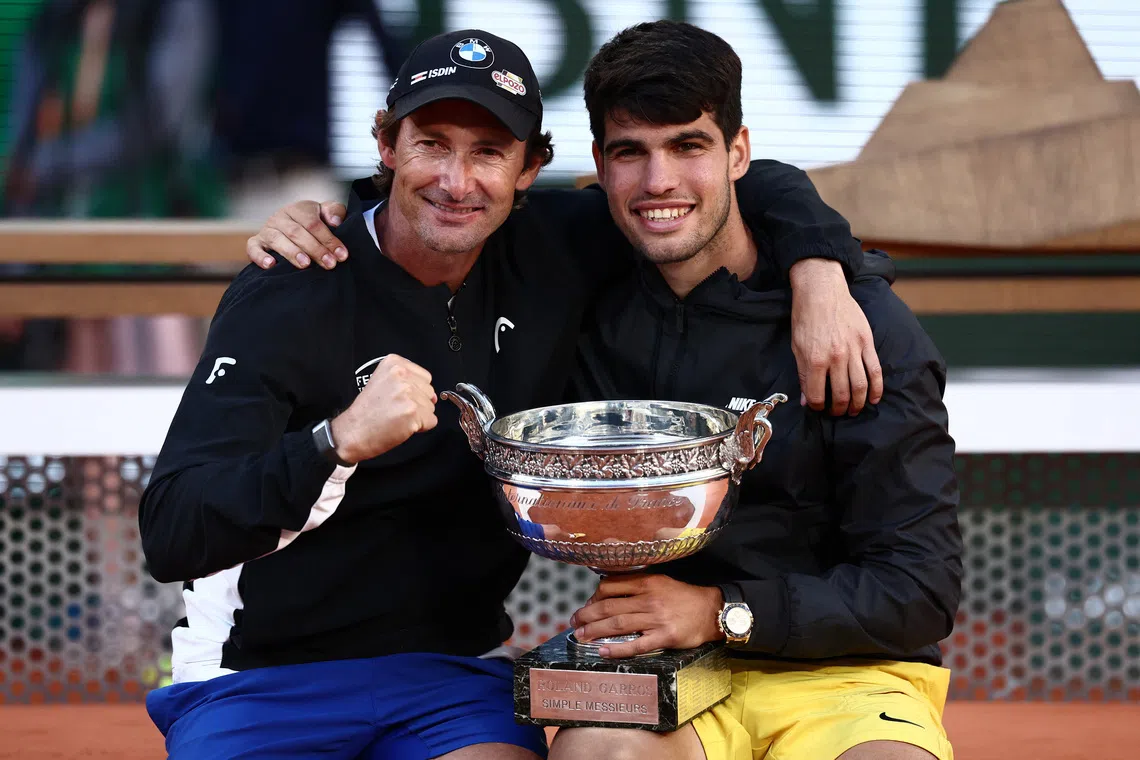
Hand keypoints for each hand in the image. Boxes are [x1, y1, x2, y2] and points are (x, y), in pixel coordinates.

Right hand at [246, 200, 348, 269]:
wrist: (293, 226)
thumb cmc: (314, 222)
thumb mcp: (326, 214)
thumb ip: (334, 212)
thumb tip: (335, 221)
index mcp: (298, 209)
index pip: (313, 223)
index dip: (328, 239)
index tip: (341, 255)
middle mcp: (280, 217)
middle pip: (297, 232)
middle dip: (315, 249)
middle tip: (329, 264)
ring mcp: (267, 230)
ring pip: (277, 239)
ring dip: (292, 252)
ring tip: (305, 264)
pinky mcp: (256, 242)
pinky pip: (253, 248)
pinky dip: (260, 256)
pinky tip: (271, 265)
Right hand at [329, 355, 436, 463]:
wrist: (353, 432)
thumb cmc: (366, 412)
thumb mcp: (383, 382)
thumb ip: (408, 381)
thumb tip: (434, 395)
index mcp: (394, 363)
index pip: (425, 377)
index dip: (415, 391)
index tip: (398, 398)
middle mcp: (401, 375)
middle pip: (430, 392)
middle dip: (418, 404)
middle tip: (396, 409)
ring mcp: (407, 393)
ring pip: (431, 407)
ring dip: (418, 416)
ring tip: (397, 417)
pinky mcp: (412, 412)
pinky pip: (431, 421)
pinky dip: (421, 428)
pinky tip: (402, 425)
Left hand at [568, 574, 723, 657]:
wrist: (712, 610)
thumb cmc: (683, 596)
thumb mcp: (660, 581)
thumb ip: (636, 583)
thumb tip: (607, 590)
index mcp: (647, 582)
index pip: (610, 586)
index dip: (593, 597)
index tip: (586, 606)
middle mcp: (649, 599)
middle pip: (609, 607)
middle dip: (587, 615)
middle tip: (574, 623)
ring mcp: (656, 619)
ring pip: (618, 625)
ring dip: (595, 631)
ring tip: (581, 637)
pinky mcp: (665, 637)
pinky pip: (636, 645)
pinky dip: (617, 649)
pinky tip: (603, 651)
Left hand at [789, 259, 882, 415]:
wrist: (822, 291)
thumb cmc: (805, 318)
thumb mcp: (797, 347)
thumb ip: (803, 375)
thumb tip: (807, 400)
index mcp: (815, 360)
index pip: (818, 395)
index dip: (818, 406)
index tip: (819, 408)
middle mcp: (836, 358)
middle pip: (842, 395)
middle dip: (840, 409)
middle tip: (838, 412)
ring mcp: (854, 350)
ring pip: (860, 386)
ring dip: (858, 403)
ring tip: (855, 410)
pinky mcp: (866, 342)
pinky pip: (875, 370)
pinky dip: (876, 388)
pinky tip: (874, 398)